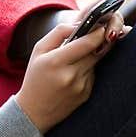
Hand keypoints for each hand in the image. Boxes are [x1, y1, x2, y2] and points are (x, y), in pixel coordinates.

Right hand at [15, 0, 131, 133]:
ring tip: (78, 56)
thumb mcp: (38, 51)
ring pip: (95, 62)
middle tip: (101, 32)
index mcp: (55, 62)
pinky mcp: (86, 94)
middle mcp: (70, 75)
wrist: (34, 112)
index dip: (98, 32)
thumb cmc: (35, 77)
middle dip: (100, 40)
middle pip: (95, 51)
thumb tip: (79, 23)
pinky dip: (88, 70)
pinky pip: (93, 75)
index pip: (86, 43)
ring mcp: (80, 86)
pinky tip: (74, 74)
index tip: (101, 25)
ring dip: (92, 55)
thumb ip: (58, 33)